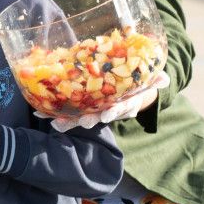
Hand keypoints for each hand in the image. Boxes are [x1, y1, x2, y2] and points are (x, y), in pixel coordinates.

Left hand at [36, 70, 170, 131]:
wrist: (127, 93)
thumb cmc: (136, 84)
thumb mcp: (147, 81)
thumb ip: (156, 79)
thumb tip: (165, 79)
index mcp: (123, 104)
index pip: (119, 109)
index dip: (114, 112)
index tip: (107, 114)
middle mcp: (107, 111)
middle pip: (96, 118)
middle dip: (88, 120)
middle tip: (81, 122)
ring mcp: (93, 111)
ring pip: (78, 119)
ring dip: (67, 122)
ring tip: (55, 124)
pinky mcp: (79, 108)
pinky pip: (65, 112)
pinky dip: (51, 113)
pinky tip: (38, 111)